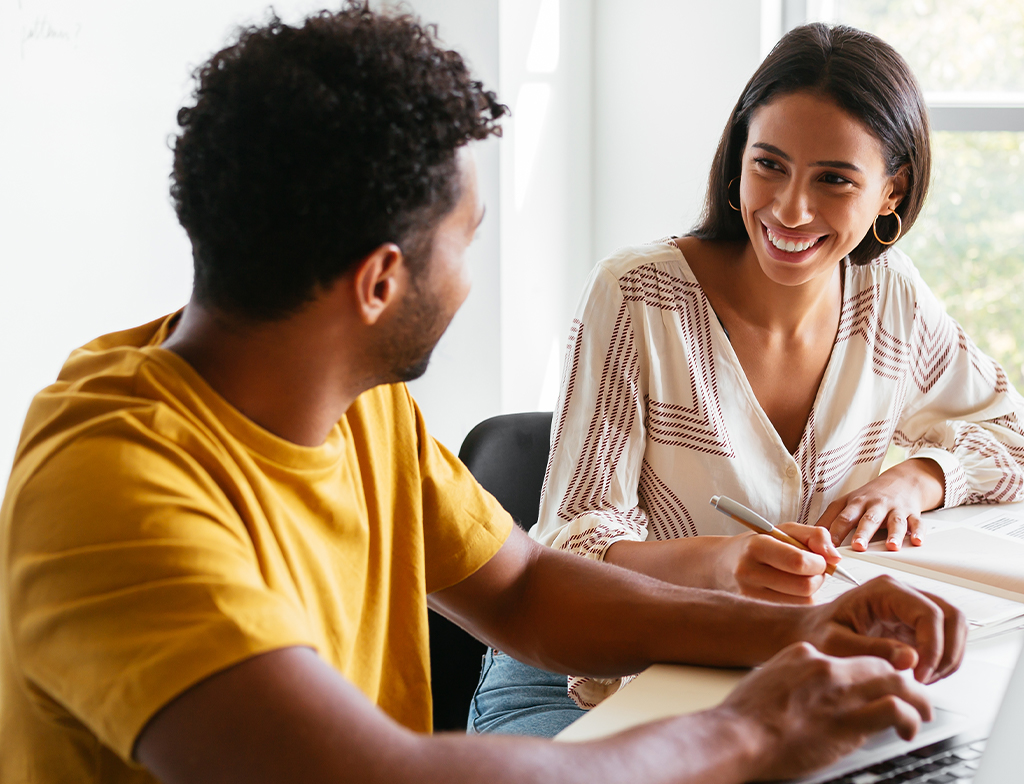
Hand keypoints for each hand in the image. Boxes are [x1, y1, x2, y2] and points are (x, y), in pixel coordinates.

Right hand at [715, 524, 841, 603]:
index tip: (819, 559)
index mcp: (756, 547)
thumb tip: (835, 557)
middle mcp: (748, 573)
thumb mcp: (783, 530)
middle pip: (804, 587)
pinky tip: (790, 592)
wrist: (721, 564)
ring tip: (799, 580)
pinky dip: (799, 603)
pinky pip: (792, 613)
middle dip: (818, 578)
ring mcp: (749, 596)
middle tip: (812, 570)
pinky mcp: (754, 612)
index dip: (819, 562)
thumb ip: (814, 535)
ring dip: (810, 592)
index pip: (798, 562)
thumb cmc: (758, 545)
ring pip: (802, 603)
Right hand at [717, 642, 930, 781]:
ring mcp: (840, 693)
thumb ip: (793, 679)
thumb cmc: (745, 717)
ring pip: (896, 682)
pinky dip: (909, 718)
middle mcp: (826, 667)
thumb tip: (807, 693)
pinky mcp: (849, 722)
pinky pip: (895, 710)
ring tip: (923, 711)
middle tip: (912, 693)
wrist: (738, 735)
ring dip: (916, 697)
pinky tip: (908, 730)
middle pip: (878, 664)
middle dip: (901, 678)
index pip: (848, 656)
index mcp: (803, 654)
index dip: (869, 670)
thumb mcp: (768, 680)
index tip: (875, 683)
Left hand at [796, 574, 965, 683]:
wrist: (808, 632)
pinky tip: (918, 676)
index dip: (934, 647)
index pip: (930, 614)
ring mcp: (911, 608)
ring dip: (948, 658)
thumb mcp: (836, 645)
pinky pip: (943, 639)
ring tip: (922, 680)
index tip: (919, 675)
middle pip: (952, 616)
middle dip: (948, 652)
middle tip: (926, 680)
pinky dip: (940, 661)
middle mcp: (902, 594)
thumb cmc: (816, 634)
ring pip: (954, 627)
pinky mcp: (913, 624)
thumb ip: (871, 650)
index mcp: (884, 591)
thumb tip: (911, 659)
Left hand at [815, 458, 944, 550]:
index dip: (833, 534)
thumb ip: (828, 521)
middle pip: (867, 519)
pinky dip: (918, 532)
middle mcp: (874, 505)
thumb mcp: (846, 504)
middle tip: (858, 546)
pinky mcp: (912, 513)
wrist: (901, 480)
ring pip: (894, 522)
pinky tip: (917, 542)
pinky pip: (917, 523)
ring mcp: (894, 509)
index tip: (826, 549)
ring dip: (893, 534)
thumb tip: (807, 539)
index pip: (841, 518)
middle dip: (862, 533)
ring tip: (891, 547)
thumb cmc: (869, 497)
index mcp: (854, 504)